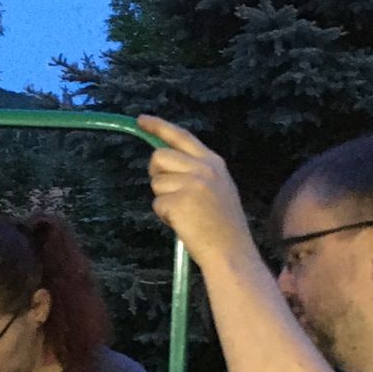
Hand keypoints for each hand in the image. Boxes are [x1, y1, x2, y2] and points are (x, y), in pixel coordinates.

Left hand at [137, 115, 258, 271]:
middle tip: (169, 192)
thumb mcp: (218, 187)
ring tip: (184, 213)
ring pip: (156, 182)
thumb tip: (164, 160)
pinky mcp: (178, 201)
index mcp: (213, 162)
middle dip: (157, 173)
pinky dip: (164, 215)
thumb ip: (196, 170)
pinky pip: (157, 203)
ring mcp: (191, 184)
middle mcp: (203, 168)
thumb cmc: (223, 225)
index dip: (159, 126)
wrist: (230, 251)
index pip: (181, 136)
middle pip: (160, 156)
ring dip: (163, 199)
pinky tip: (183, 223)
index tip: (141, 120)